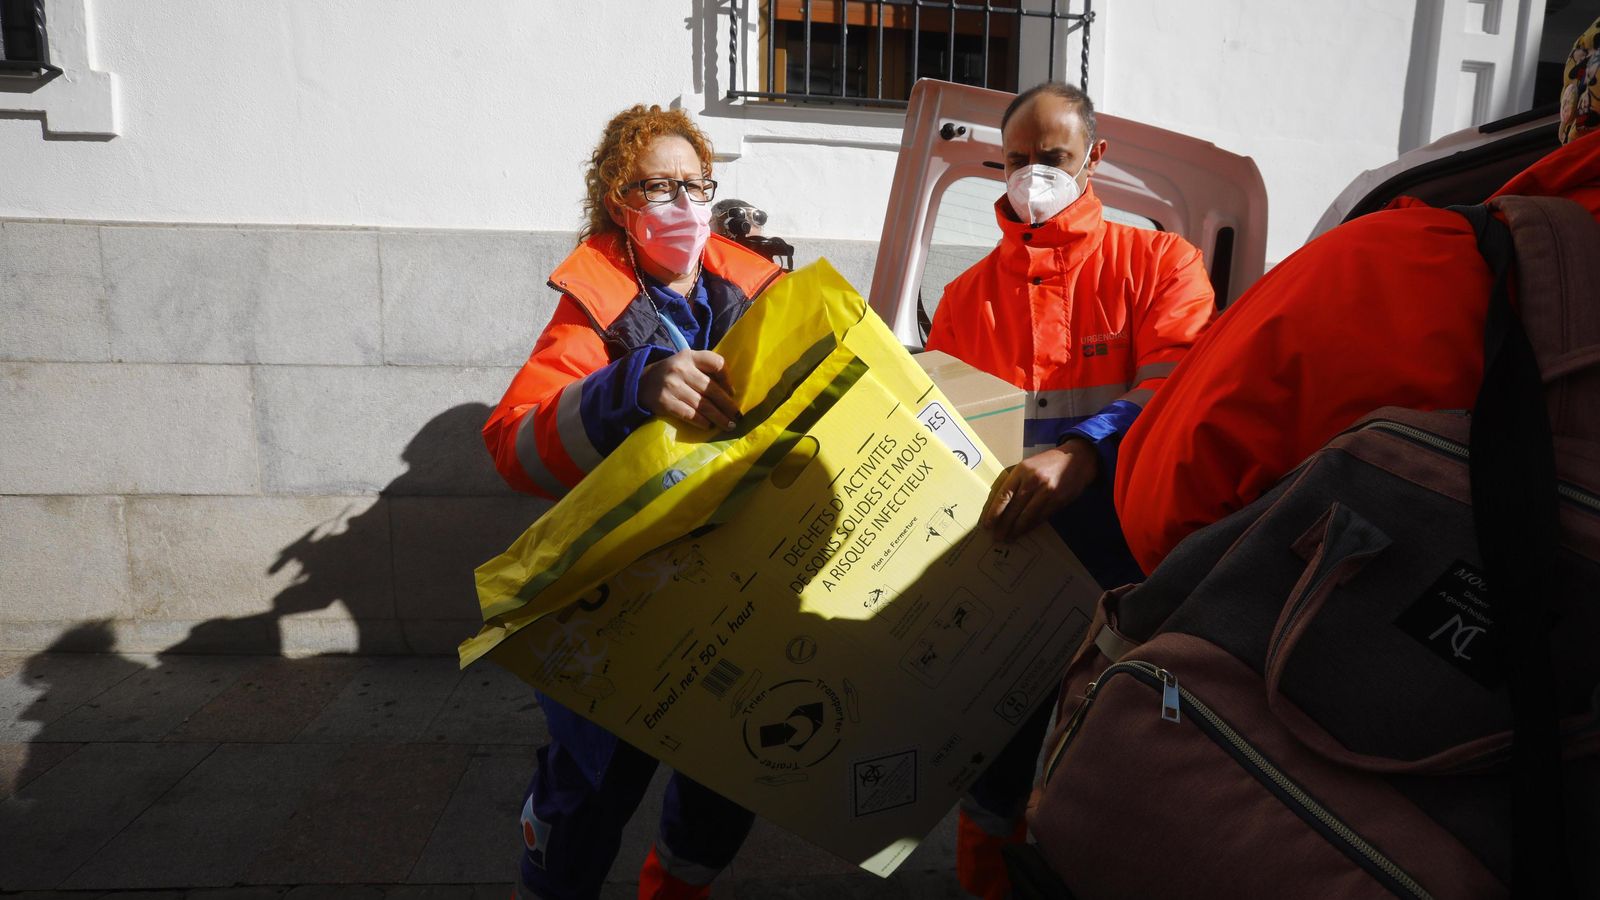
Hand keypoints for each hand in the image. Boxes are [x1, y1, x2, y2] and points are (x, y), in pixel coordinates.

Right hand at [639, 350, 740, 430]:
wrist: (639, 383)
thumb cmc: (671, 375)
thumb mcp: (685, 364)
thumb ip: (704, 371)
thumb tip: (729, 393)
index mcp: (689, 356)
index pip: (716, 363)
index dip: (727, 379)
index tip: (732, 393)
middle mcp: (681, 368)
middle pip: (712, 389)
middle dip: (727, 406)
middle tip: (737, 417)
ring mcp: (671, 385)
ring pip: (702, 404)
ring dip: (718, 418)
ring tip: (728, 425)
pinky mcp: (664, 401)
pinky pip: (689, 414)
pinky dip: (701, 421)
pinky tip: (708, 426)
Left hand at [982, 437, 1099, 541]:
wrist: (1077, 459)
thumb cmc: (1048, 462)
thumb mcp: (1028, 465)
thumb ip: (1015, 481)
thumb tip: (1000, 503)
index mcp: (1022, 470)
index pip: (1004, 495)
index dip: (994, 512)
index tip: (987, 524)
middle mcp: (1034, 481)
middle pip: (1014, 508)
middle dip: (1004, 525)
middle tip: (997, 537)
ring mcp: (1047, 492)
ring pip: (1028, 516)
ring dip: (1017, 530)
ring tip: (1009, 538)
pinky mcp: (1058, 501)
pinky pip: (1041, 517)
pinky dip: (1030, 526)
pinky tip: (1023, 532)